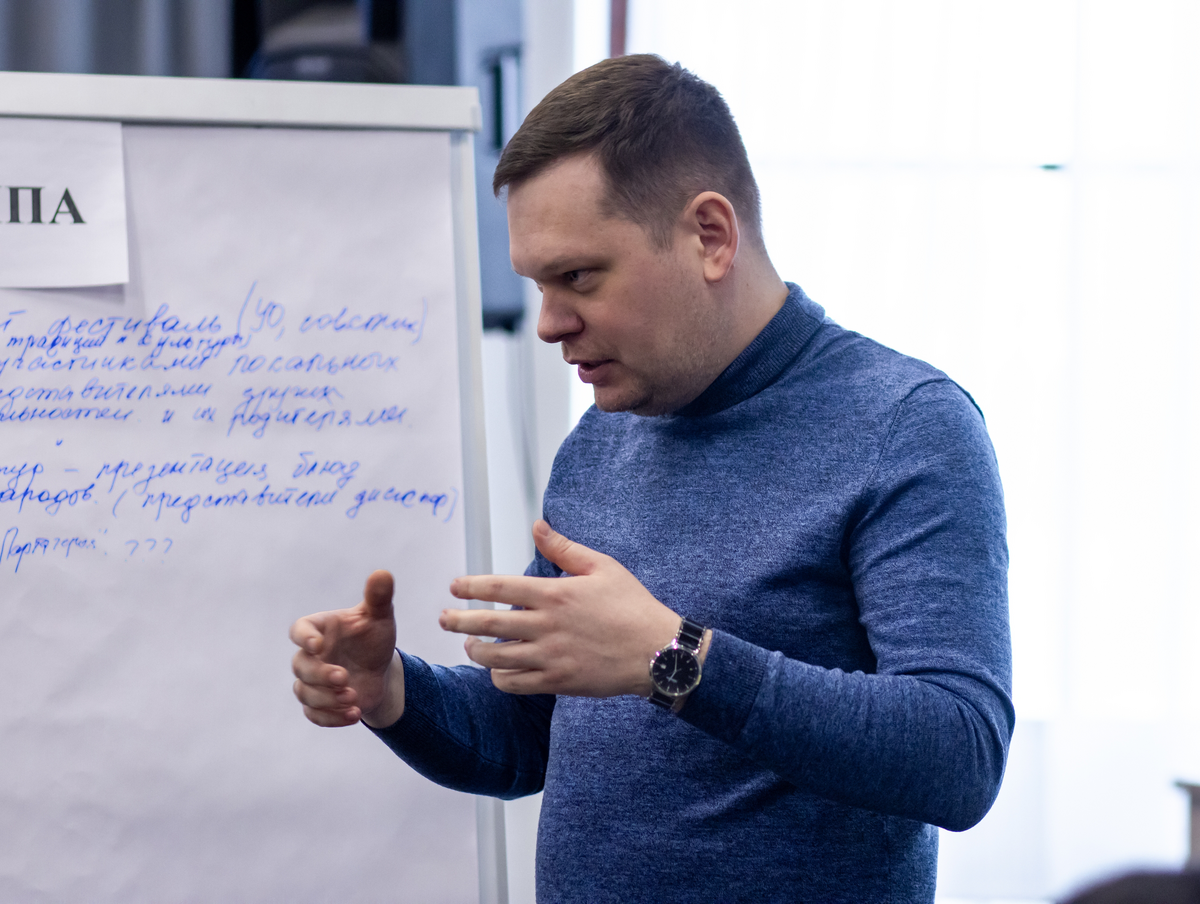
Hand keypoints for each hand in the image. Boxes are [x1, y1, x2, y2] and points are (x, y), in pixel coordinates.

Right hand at [289, 570, 403, 727]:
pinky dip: (331, 718)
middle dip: (320, 676)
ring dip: (326, 699)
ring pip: (303, 693)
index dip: (304, 638)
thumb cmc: (374, 636)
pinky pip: (313, 714)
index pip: (299, 630)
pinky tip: (354, 714)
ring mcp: (312, 681)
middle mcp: (310, 655)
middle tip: (345, 678)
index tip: (317, 645)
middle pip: (300, 667)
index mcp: (319, 629)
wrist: (382, 668)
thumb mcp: (380, 617)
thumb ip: (378, 597)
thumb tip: (383, 573)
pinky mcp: (320, 703)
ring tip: (353, 698)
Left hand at [441, 520, 682, 697]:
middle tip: (443, 619)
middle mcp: (547, 625)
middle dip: (459, 621)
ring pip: (496, 658)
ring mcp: (551, 657)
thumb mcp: (602, 566)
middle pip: (488, 624)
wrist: (658, 651)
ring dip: (476, 651)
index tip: (454, 587)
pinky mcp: (558, 682)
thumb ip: (564, 548)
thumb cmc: (632, 605)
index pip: (500, 588)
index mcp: (555, 593)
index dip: (471, 587)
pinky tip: (497, 671)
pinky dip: (500, 679)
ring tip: (469, 645)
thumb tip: (537, 526)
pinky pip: (516, 684)